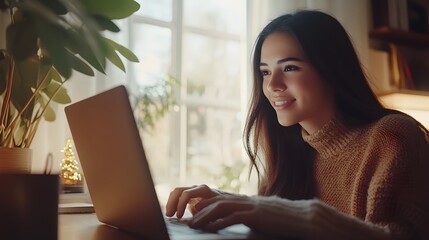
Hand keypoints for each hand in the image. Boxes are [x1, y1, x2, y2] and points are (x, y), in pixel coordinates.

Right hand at [165, 184, 223, 217]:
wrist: (225, 202)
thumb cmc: (221, 208)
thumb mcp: (214, 211)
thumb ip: (204, 213)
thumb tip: (195, 218)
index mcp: (203, 190)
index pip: (187, 194)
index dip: (180, 205)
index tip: (178, 216)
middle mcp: (196, 187)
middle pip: (178, 191)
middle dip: (172, 203)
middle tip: (169, 215)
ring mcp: (192, 189)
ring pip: (176, 192)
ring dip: (170, 203)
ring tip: (169, 215)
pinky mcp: (189, 194)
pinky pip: (177, 196)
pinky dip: (173, 203)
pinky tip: (172, 212)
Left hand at [188, 196, 318, 237]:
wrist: (302, 217)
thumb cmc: (281, 219)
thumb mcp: (260, 216)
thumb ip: (246, 216)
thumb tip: (235, 220)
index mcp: (243, 201)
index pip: (217, 198)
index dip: (201, 204)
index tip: (190, 213)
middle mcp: (243, 200)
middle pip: (214, 200)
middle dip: (197, 209)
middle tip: (184, 219)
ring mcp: (249, 206)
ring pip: (219, 207)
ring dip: (203, 216)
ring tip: (192, 225)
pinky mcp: (255, 215)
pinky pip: (233, 217)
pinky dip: (219, 223)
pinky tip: (211, 229)